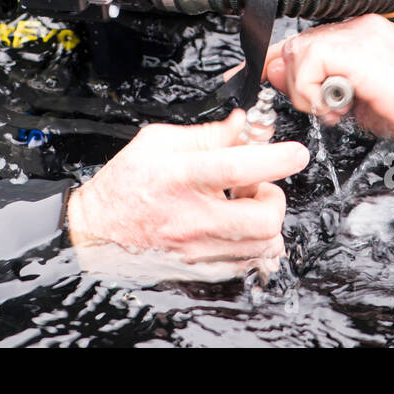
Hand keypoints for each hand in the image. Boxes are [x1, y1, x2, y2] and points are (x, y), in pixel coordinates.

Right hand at [65, 110, 308, 274]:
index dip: (274, 159)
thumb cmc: (126, 184)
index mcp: (179, 176)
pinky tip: (236, 228)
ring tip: (244, 207)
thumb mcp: (157, 142)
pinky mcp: (200, 269)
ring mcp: (196, 249)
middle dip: (274, 199)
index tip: (296, 153)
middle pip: (261, 219)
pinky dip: (254, 246)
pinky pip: (247, 265)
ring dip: (266, 223)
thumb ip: (207, 134)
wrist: (97, 231)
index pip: (235, 167)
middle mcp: (191, 217)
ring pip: (262, 246)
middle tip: (258, 187)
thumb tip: (243, 125)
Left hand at [263, 14, 393, 154]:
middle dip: (295, 83)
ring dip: (307, 90)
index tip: (245, 78)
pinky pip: (310, 62)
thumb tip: (274, 73)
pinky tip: (340, 106)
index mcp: (358, 34)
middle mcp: (358, 26)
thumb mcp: (353, 102)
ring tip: (337, 110)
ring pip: (298, 51)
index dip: (270, 61)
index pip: (301, 40)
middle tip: (325, 109)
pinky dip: (313, 90)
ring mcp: (361, 33)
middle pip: (294, 45)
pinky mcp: (361, 50)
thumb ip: (315, 84)